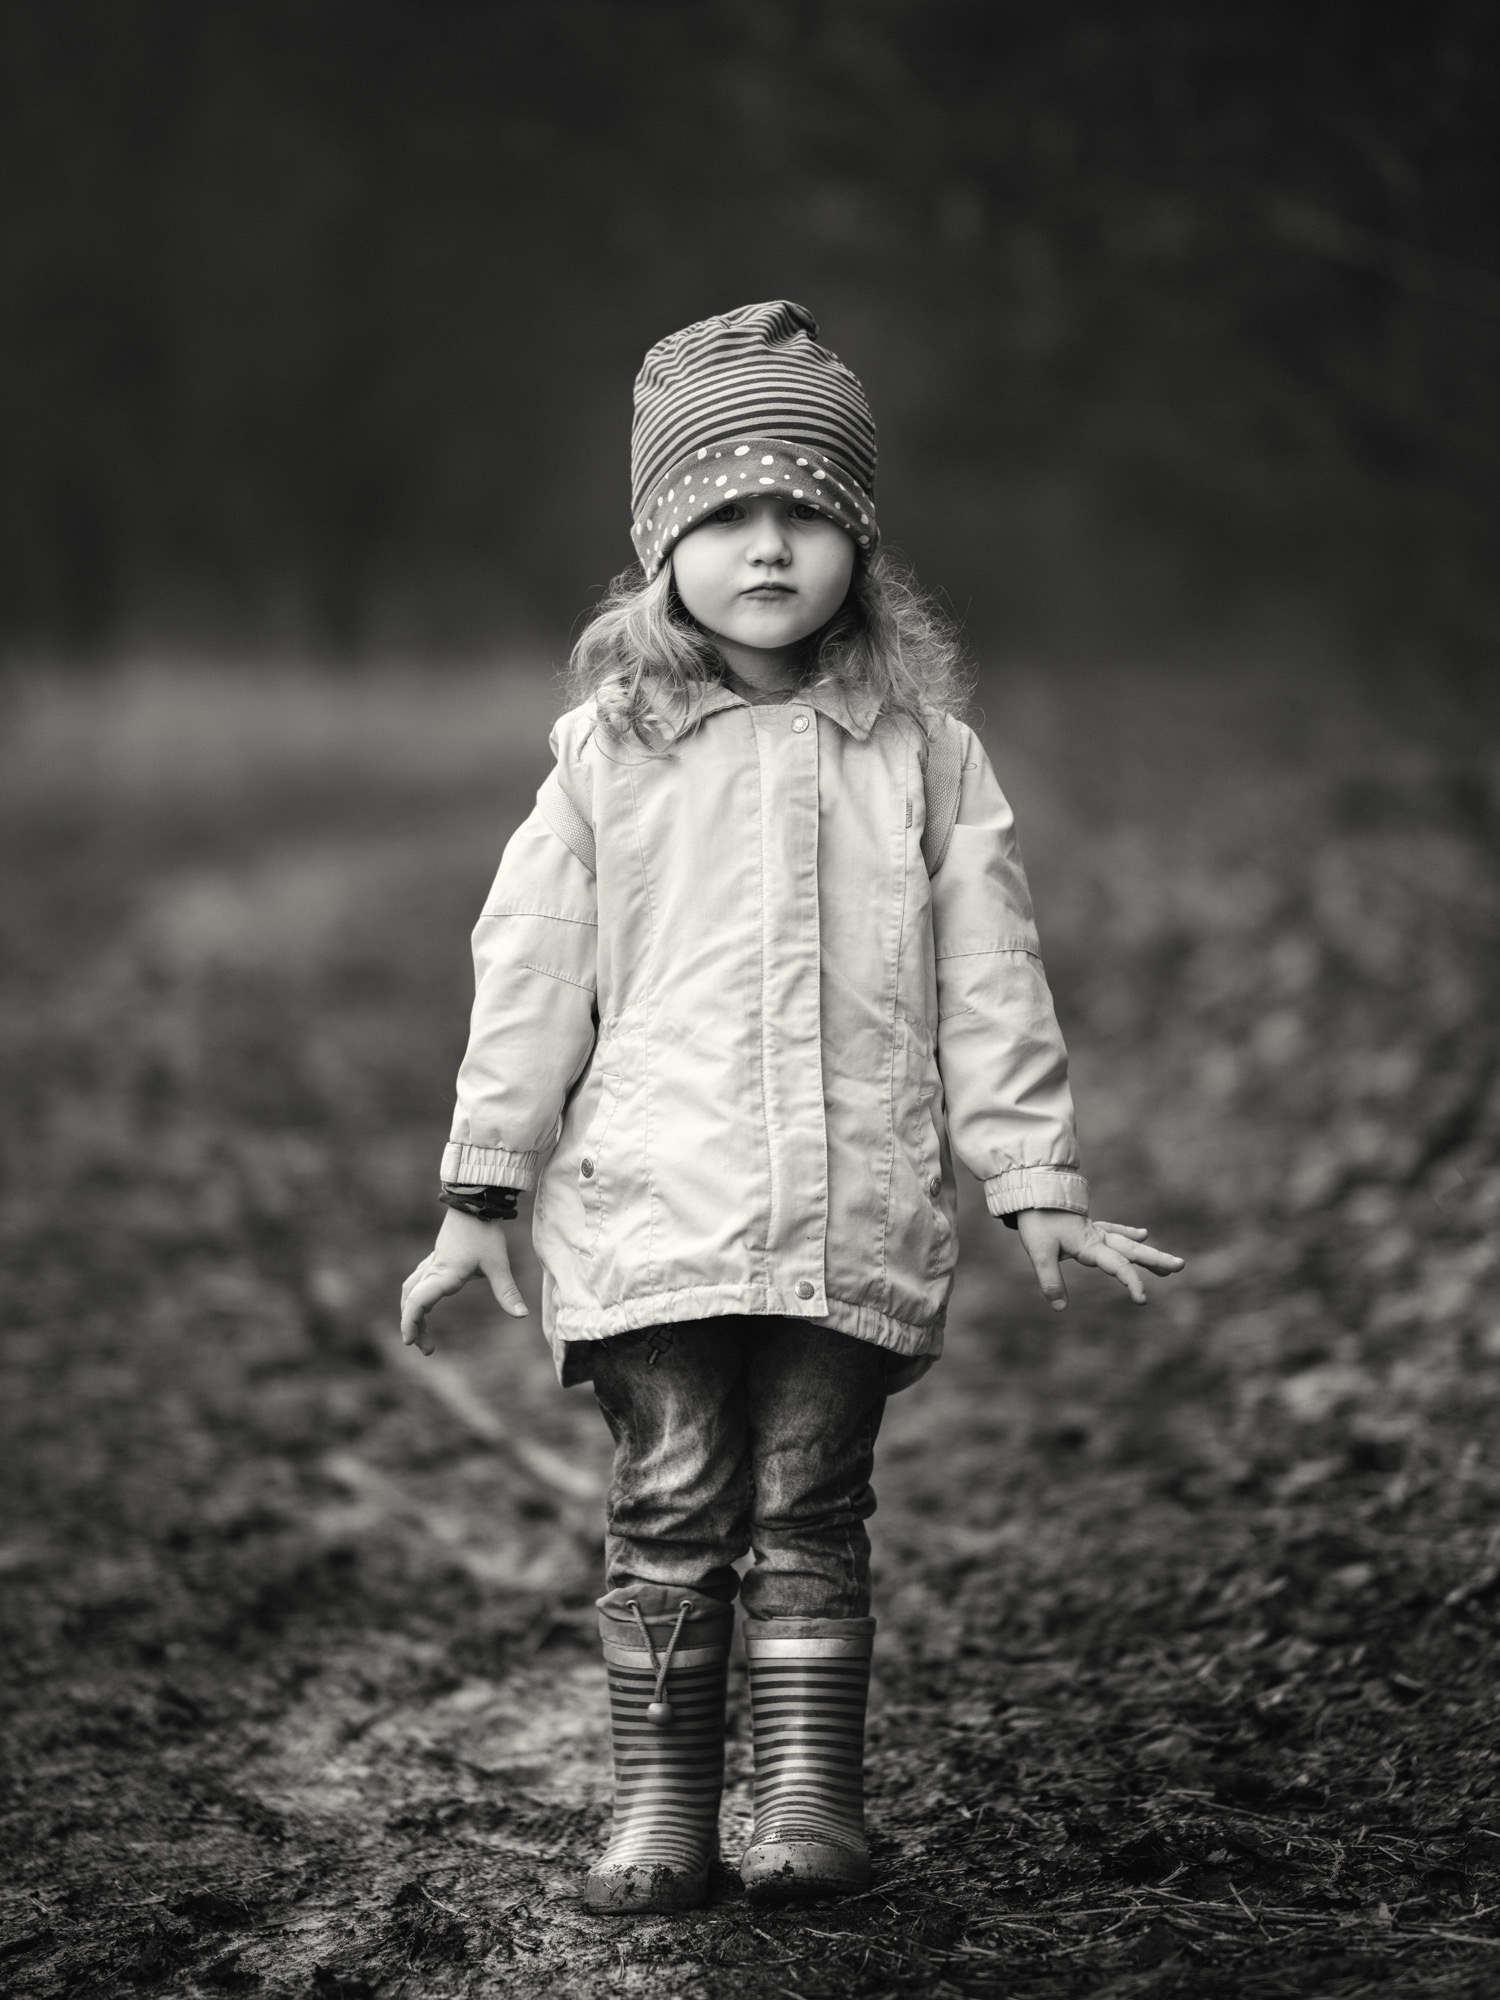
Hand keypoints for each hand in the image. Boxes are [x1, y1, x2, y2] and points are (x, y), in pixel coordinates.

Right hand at [399, 1206, 527, 1354]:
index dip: (410, 1322)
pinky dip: (417, 1298)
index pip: (418, 1302)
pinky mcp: (438, 1257)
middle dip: (412, 1325)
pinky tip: (428, 1306)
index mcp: (444, 1274)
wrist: (475, 1201)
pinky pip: (418, 1281)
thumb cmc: (485, 1232)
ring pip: (411, 1290)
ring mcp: (433, 1262)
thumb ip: (507, 1291)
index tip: (410, 1341)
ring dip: (413, 1312)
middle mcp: (433, 1270)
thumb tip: (522, 1315)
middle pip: (410, 1300)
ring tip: (423, 1332)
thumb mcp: (498, 1263)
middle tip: (426, 1347)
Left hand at [1015, 1209, 1183, 1311]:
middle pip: (1133, 1251)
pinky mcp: (1088, 1226)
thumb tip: (1060, 1307)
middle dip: (1157, 1261)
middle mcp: (1098, 1238)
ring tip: (1169, 1265)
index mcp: (1090, 1245)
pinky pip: (1114, 1230)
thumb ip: (1051, 1280)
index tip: (1142, 1300)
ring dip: (1149, 1253)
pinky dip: (1129, 1233)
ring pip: (1129, 1243)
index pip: (1118, 1265)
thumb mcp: (1039, 1253)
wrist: (1030, 1193)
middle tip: (1180, 1267)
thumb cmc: (1036, 1222)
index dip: (1132, 1282)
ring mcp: (1095, 1230)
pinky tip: (1143, 1234)